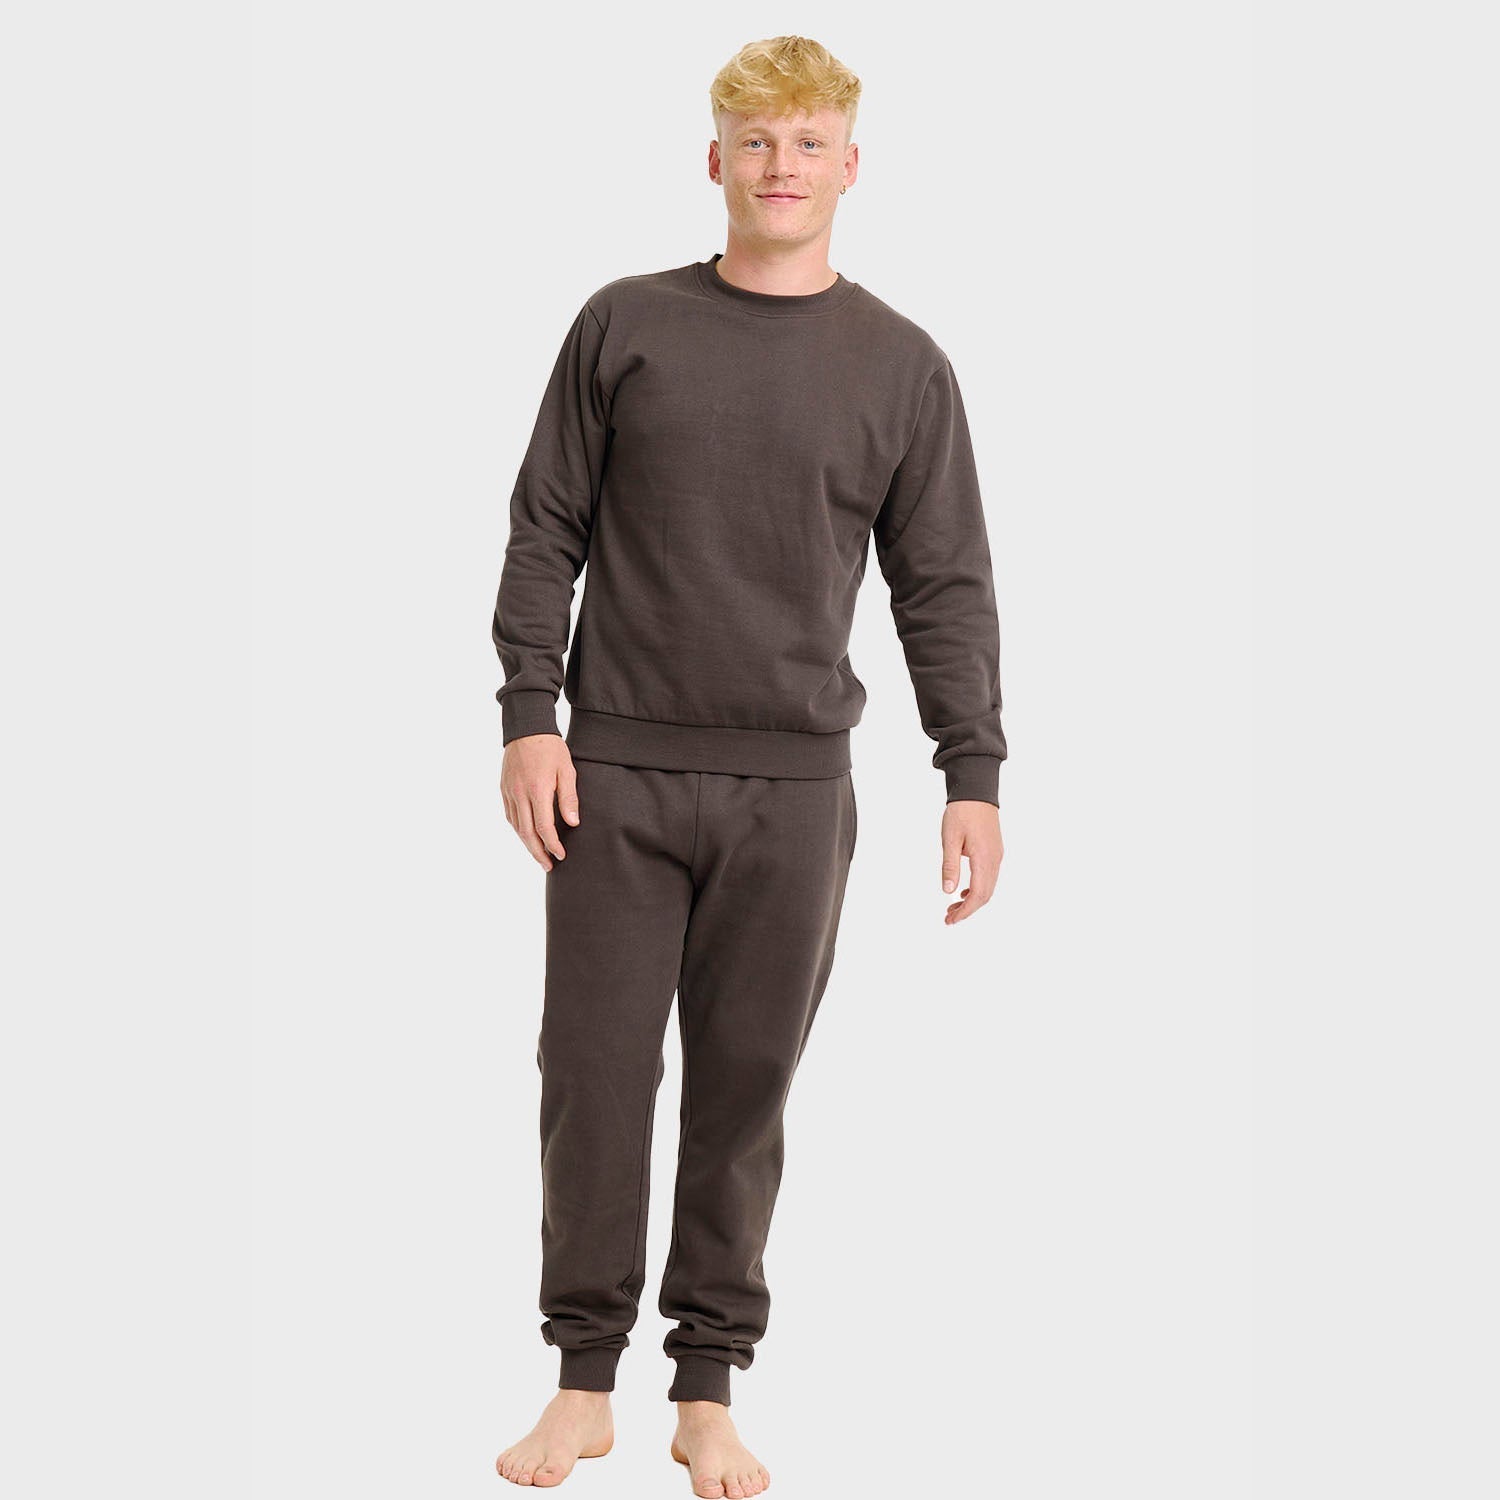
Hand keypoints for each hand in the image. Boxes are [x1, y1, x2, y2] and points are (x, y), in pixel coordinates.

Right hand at [499, 733, 579, 871]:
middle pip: (526, 833)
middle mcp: (520, 794)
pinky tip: (527, 835)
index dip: (552, 845)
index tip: (561, 855)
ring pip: (516, 826)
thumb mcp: (567, 770)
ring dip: (527, 844)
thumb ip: (569, 798)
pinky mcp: (504, 789)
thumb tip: (572, 824)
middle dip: (538, 853)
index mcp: (537, 789)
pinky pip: (510, 815)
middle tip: (548, 866)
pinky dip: (518, 829)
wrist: (526, 728)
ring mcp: (509, 792)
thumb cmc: (551, 748)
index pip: (543, 827)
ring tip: (539, 855)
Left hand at [940, 800, 1003, 923]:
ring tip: (953, 906)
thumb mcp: (950, 839)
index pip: (978, 895)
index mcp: (984, 858)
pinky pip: (989, 877)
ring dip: (972, 900)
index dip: (965, 911)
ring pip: (988, 887)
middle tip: (949, 917)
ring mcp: (997, 855)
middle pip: (985, 895)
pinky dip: (978, 889)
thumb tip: (947, 891)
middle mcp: (995, 860)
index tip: (951, 919)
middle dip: (968, 910)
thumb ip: (950, 866)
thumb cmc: (962, 812)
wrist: (976, 791)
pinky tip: (964, 890)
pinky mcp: (995, 851)